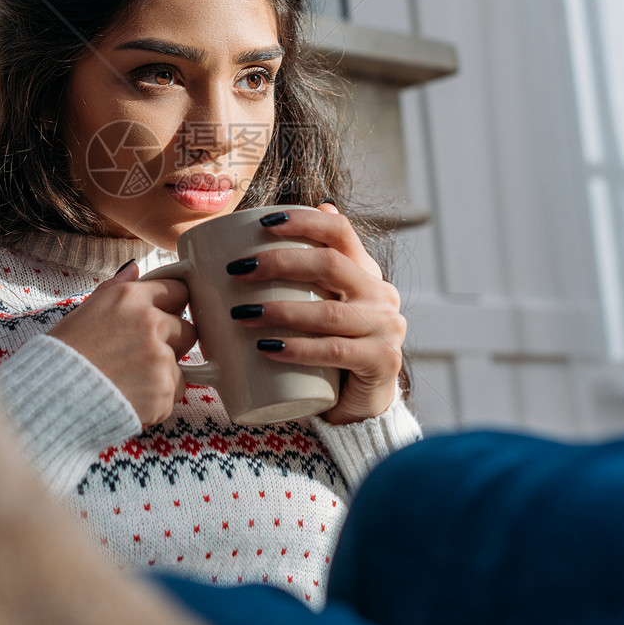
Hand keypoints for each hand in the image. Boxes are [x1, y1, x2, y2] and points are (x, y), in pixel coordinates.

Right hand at [48, 262, 195, 425]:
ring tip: (129, 382)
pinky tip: (130, 399)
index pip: (178, 291)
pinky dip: (157, 401)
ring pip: (181, 366)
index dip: (170, 307)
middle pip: (188, 330)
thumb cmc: (63, 355)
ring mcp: (160, 357)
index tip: (162, 319)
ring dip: (162, 376)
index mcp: (130, 298)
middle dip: (172, 343)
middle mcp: (150, 323)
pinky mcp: (164, 390)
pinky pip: (172, 394)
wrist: (51, 399)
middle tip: (140, 357)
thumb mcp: (85, 311)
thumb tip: (134, 269)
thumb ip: (115, 289)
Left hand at [229, 203, 405, 423]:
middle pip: (330, 264)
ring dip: (280, 311)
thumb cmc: (330, 350)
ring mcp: (386, 327)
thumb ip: (306, 270)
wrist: (361, 404)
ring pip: (328, 312)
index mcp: (365, 271)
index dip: (304, 220)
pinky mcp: (382, 361)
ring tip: (243, 315)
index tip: (263, 223)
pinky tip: (269, 349)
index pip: (340, 231)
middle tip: (238, 271)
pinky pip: (335, 351)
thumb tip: (276, 221)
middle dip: (280, 263)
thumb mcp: (319, 305)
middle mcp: (381, 293)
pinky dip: (298, 349)